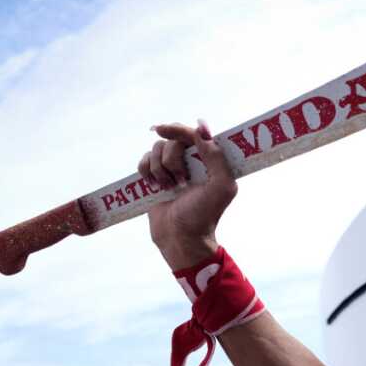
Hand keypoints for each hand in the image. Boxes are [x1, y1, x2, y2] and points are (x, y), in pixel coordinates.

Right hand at [140, 120, 237, 269]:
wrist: (180, 237)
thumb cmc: (203, 215)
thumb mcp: (221, 186)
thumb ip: (216, 156)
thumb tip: (201, 127)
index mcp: (211, 161)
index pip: (195, 133)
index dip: (179, 129)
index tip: (163, 130)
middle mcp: (192, 161)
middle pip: (173, 140)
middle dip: (172, 159)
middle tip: (181, 180)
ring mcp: (172, 168)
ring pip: (156, 149)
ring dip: (160, 169)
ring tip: (170, 188)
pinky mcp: (155, 177)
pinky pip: (144, 160)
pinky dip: (146, 172)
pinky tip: (156, 188)